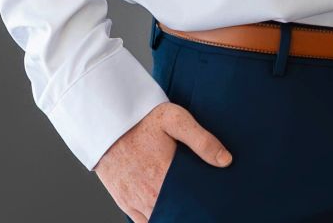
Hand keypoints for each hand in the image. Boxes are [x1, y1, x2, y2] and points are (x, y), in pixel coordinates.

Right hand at [93, 102, 231, 221]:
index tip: (213, 200)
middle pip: (174, 213)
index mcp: (162, 175)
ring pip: (158, 219)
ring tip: (187, 206)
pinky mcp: (123, 201)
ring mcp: (133, 200)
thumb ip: (202, 140)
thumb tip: (225, 160)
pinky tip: (168, 212)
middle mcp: (147, 194)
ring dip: (171, 214)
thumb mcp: (176, 120)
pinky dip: (155, 219)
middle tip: (203, 203)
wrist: (106, 124)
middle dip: (189, 210)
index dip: (201, 203)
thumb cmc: (142, 121)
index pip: (188, 202)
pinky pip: (142, 222)